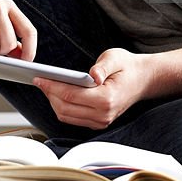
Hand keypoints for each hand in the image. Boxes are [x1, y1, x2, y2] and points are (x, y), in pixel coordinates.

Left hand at [33, 48, 151, 129]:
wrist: (142, 80)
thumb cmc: (127, 67)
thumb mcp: (115, 58)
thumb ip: (103, 66)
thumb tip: (93, 74)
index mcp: (107, 99)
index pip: (71, 96)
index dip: (52, 87)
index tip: (39, 78)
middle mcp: (104, 114)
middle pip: (65, 109)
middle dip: (49, 94)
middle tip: (39, 80)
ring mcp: (101, 121)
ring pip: (67, 116)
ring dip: (53, 102)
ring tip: (45, 86)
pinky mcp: (98, 123)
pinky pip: (73, 118)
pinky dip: (62, 107)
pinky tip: (56, 94)